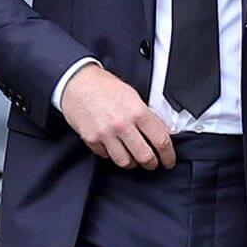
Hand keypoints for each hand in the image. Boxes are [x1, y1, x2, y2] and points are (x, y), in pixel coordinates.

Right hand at [59, 63, 175, 169]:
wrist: (77, 83)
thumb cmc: (105, 86)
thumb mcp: (133, 95)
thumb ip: (147, 115)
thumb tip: (161, 131)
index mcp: (137, 111)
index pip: (160, 140)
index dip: (168, 155)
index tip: (169, 160)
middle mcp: (122, 124)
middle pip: (145, 156)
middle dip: (152, 163)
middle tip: (154, 163)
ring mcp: (106, 134)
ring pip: (126, 162)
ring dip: (133, 162)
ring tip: (135, 158)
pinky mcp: (92, 140)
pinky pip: (107, 156)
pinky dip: (113, 155)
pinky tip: (116, 148)